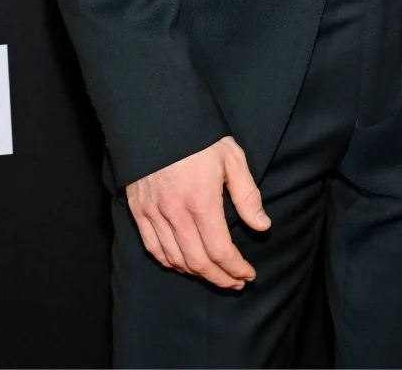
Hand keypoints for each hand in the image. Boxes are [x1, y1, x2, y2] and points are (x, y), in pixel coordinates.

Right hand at [126, 135, 270, 288]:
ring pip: (175, 260)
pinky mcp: (139, 212)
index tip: (248, 273)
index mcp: (201, 201)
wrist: (158, 118)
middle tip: (236, 281)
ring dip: (197, 274)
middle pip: (197, 262)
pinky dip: (170, 263)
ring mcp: (154, 214)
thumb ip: (247, 195)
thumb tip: (262, 226)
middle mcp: (175, 213)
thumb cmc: (199, 137)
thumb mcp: (232, 158)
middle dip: (219, 278)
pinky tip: (184, 265)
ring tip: (215, 275)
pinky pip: (153, 249)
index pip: (219, 250)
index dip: (235, 267)